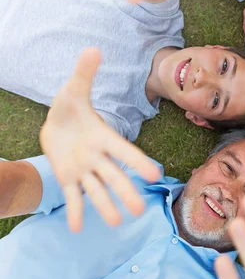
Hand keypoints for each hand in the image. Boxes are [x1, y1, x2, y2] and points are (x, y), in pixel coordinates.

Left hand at [40, 48, 160, 231]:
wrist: (55, 127)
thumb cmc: (70, 108)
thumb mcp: (73, 90)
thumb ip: (84, 73)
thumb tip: (93, 48)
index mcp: (104, 137)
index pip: (123, 151)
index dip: (137, 162)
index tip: (155, 174)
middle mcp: (98, 157)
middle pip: (114, 176)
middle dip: (126, 191)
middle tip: (140, 209)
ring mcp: (84, 170)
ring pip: (97, 190)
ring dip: (106, 206)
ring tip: (118, 222)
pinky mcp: (69, 179)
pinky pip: (74, 197)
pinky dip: (76, 212)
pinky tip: (76, 229)